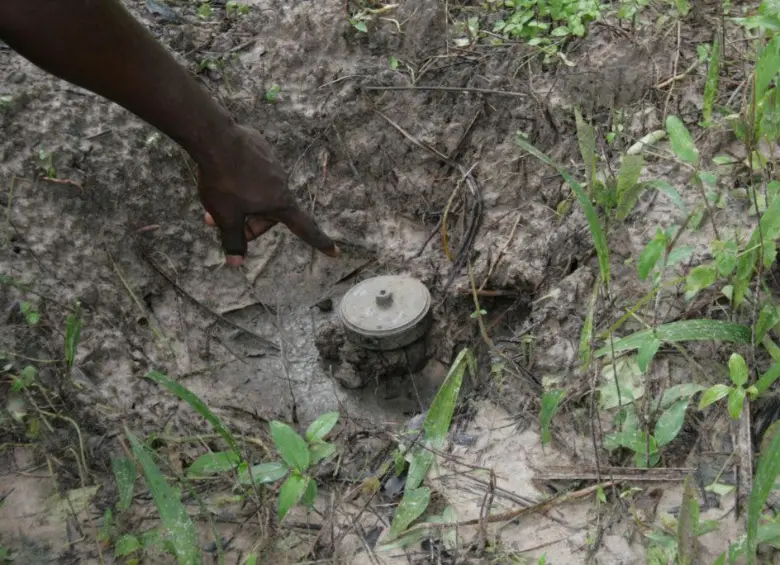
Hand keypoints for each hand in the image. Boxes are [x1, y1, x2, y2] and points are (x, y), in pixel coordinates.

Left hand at [198, 124, 338, 265]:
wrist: (216, 139)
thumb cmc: (225, 182)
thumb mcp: (226, 217)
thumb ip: (233, 240)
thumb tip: (236, 262)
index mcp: (281, 203)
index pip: (305, 228)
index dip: (320, 242)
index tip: (335, 251)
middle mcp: (282, 183)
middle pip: (272, 212)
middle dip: (251, 222)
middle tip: (222, 224)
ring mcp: (272, 163)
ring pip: (259, 191)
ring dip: (242, 201)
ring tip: (216, 202)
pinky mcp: (259, 149)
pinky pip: (253, 171)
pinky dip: (241, 179)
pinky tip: (223, 175)